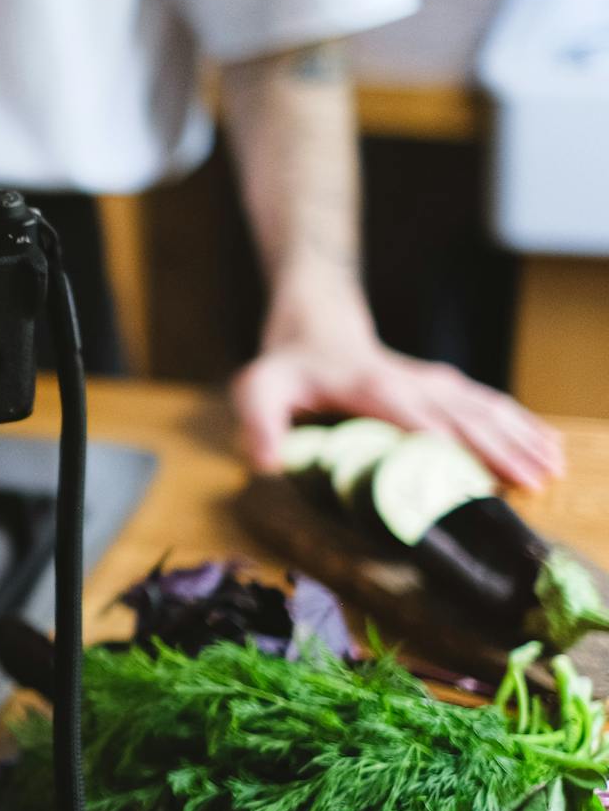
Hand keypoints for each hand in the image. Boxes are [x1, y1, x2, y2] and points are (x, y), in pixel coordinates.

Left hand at [232, 278, 563, 489]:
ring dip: (519, 437)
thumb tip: (266, 465)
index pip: (408, 415)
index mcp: (367, 385)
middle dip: (496, 447)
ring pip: (483, 408)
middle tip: (531, 482)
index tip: (471, 474)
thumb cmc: (287, 369)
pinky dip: (520, 424)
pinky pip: (488, 405)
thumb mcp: (258, 390)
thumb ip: (259, 424)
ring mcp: (430, 382)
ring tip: (551, 468)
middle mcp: (408, 381)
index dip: (440, 442)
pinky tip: (549, 445)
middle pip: (459, 414)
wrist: (315, 327)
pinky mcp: (443, 387)